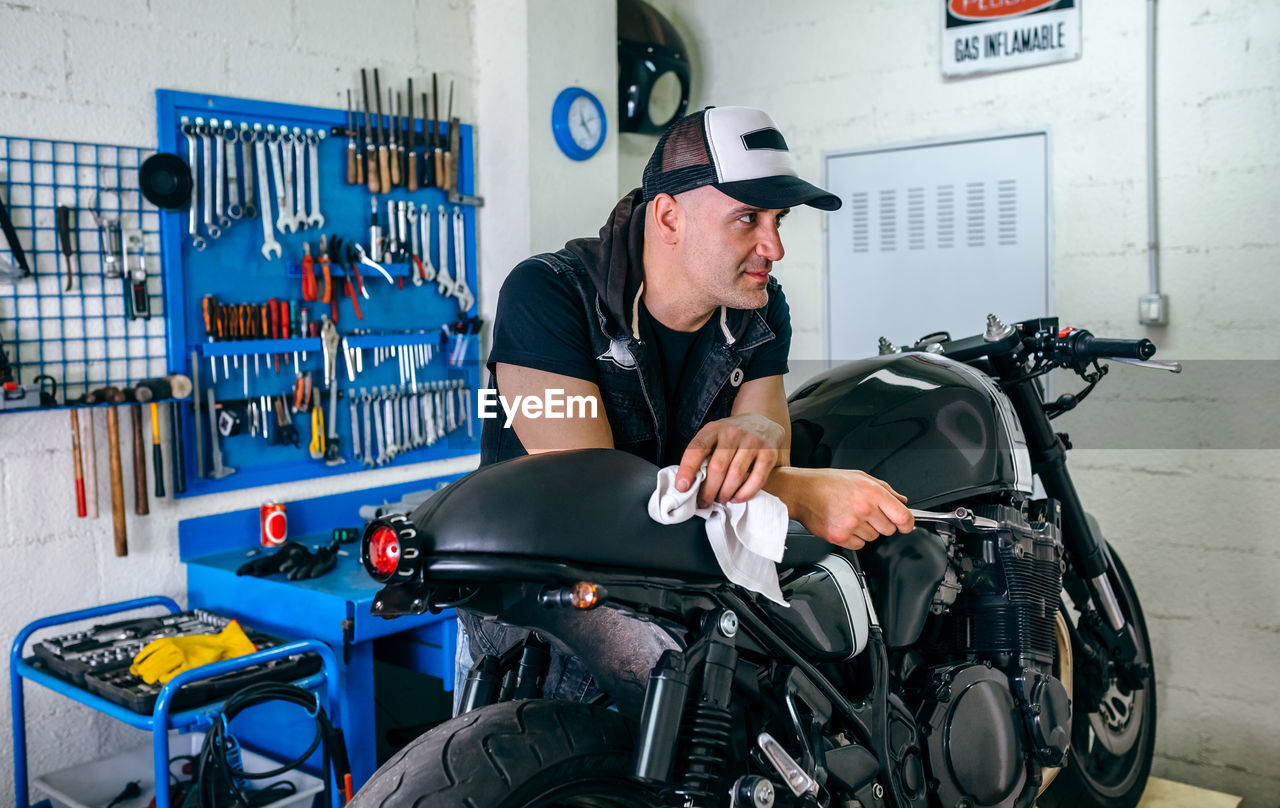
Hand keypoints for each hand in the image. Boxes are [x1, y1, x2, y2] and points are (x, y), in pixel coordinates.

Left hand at [675, 414, 785, 507]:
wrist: (762, 420)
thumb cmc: (732, 436)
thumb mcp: (714, 436)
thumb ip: (703, 454)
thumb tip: (688, 484)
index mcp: (714, 429)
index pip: (697, 449)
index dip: (687, 470)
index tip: (682, 488)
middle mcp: (733, 433)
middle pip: (717, 468)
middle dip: (708, 491)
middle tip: (704, 502)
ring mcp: (753, 442)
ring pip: (735, 475)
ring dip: (725, 493)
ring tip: (720, 499)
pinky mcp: (769, 453)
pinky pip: (756, 479)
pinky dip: (744, 494)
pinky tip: (736, 497)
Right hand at [782, 467, 913, 549]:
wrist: (800, 491)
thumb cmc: (827, 483)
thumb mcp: (859, 477)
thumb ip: (884, 489)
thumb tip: (901, 501)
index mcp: (872, 492)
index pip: (903, 516)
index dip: (907, 523)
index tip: (905, 525)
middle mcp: (864, 508)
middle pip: (889, 530)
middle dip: (881, 523)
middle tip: (866, 514)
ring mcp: (852, 524)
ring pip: (873, 538)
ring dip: (865, 530)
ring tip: (850, 516)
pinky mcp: (839, 536)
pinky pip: (858, 545)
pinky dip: (853, 538)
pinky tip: (843, 524)